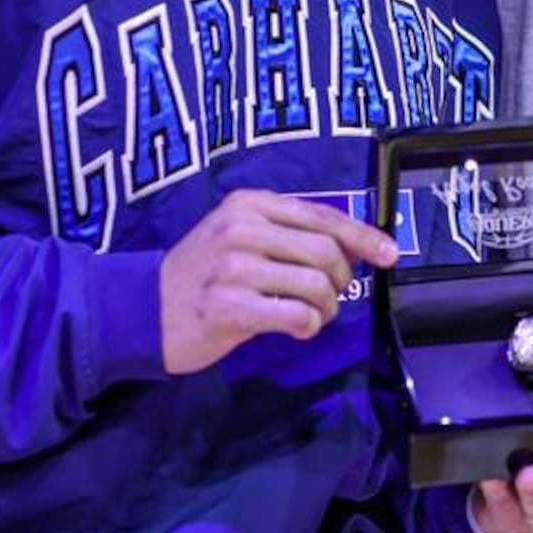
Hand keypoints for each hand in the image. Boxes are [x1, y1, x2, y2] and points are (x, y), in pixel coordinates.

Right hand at [160, 190, 397, 374]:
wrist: (142, 310)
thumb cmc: (201, 274)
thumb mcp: (239, 235)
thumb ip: (287, 233)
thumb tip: (353, 246)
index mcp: (249, 204)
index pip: (323, 216)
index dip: (363, 237)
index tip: (390, 255)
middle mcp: (242, 229)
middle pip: (327, 253)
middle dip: (340, 283)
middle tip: (327, 299)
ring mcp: (234, 268)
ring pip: (317, 287)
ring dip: (325, 309)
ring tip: (308, 316)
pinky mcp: (230, 307)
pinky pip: (297, 317)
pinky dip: (308, 327)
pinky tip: (296, 328)